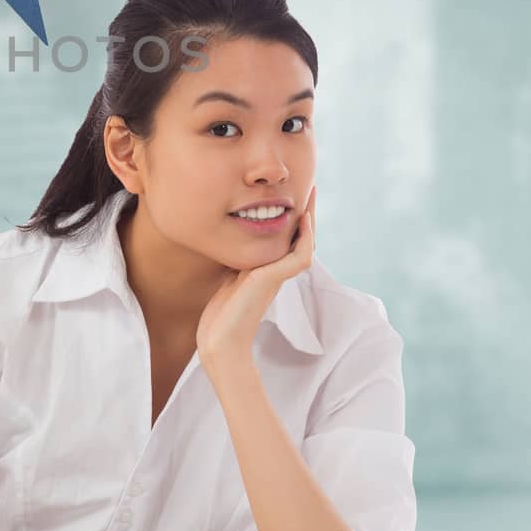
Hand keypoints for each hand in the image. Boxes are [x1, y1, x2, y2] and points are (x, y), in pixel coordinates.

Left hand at [194, 183, 316, 368]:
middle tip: (311, 188)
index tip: (294, 199)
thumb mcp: (227, 279)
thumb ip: (236, 263)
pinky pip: (300, 255)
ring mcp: (276, 276)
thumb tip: (231, 243)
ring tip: (311, 194)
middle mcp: (275, 272)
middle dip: (305, 213)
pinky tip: (303, 218)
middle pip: (299, 238)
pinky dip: (304, 237)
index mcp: (265, 272)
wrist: (219, 341)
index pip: (286, 241)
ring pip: (304, 243)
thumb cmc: (220, 318)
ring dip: (310, 219)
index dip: (293, 221)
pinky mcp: (273, 279)